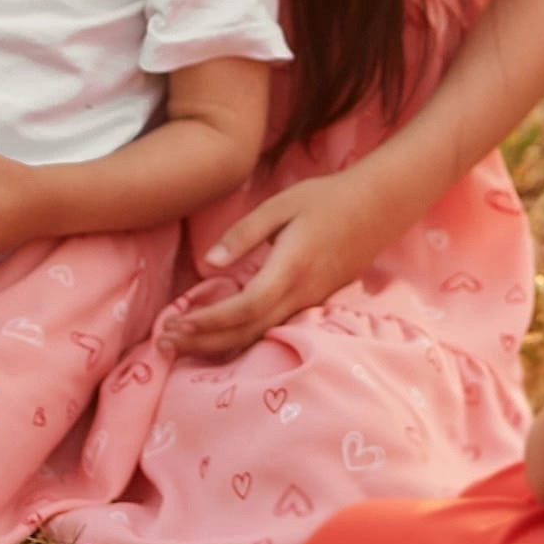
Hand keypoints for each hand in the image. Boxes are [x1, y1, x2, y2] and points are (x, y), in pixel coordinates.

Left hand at [158, 171, 397, 358]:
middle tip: (163, 343)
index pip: (243, 308)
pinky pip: (274, 329)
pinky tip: (221, 338)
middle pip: (247, 332)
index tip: (175, 324)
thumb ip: (244, 233)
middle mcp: (301, 294)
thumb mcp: (282, 204)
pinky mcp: (314, 302)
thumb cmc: (327, 198)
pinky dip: (243, 338)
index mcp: (290, 268)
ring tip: (182, 345)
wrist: (379, 207)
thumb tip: (208, 263)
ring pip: (261, 336)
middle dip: (204, 342)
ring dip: (220, 345)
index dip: (208, 322)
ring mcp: (310, 303)